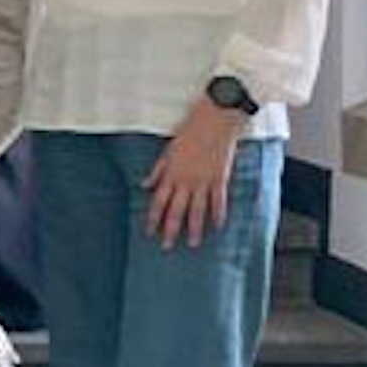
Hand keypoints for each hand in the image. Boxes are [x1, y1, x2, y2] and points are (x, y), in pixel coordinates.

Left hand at [143, 98, 245, 247]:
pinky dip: (218, 214)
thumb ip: (158, 170)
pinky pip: (219, 201)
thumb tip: (145, 185)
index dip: (153, 217)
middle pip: (176, 210)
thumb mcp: (168, 149)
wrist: (215, 119)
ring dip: (194, 228)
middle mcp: (186, 180)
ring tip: (192, 244)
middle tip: (166, 246)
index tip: (149, 232)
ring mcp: (204, 180)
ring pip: (198, 210)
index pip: (159, 200)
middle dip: (170, 229)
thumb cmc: (190, 130)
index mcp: (171, 172)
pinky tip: (217, 227)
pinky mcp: (221, 178)